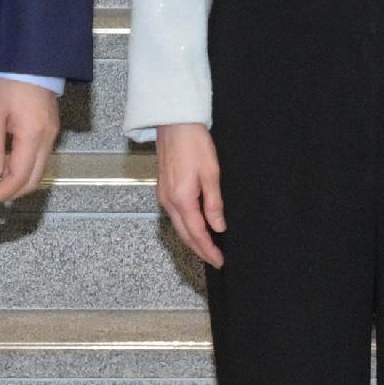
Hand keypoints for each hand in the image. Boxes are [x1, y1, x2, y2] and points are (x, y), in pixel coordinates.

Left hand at [0, 77, 61, 207]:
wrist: (30, 57)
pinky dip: (23, 170)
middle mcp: (47, 139)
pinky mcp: (50, 128)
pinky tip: (6, 168)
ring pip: (38, 171)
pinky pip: (39, 159)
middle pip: (33, 180)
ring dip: (15, 183)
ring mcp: (52, 134)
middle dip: (8, 193)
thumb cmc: (8, 82)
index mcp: (33, 137)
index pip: (19, 178)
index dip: (0, 193)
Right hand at [154, 121, 223, 266]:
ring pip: (178, 226)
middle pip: (185, 234)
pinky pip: (175, 216)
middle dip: (200, 250)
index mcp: (182, 199)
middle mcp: (169, 201)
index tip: (219, 261)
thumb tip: (218, 227)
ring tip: (208, 248)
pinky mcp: (163, 189)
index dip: (208, 250)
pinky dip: (186, 227)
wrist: (174, 123)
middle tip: (215, 260)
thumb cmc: (194, 143)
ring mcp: (163, 196)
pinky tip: (195, 227)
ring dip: (192, 239)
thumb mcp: (211, 174)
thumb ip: (213, 204)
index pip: (197, 233)